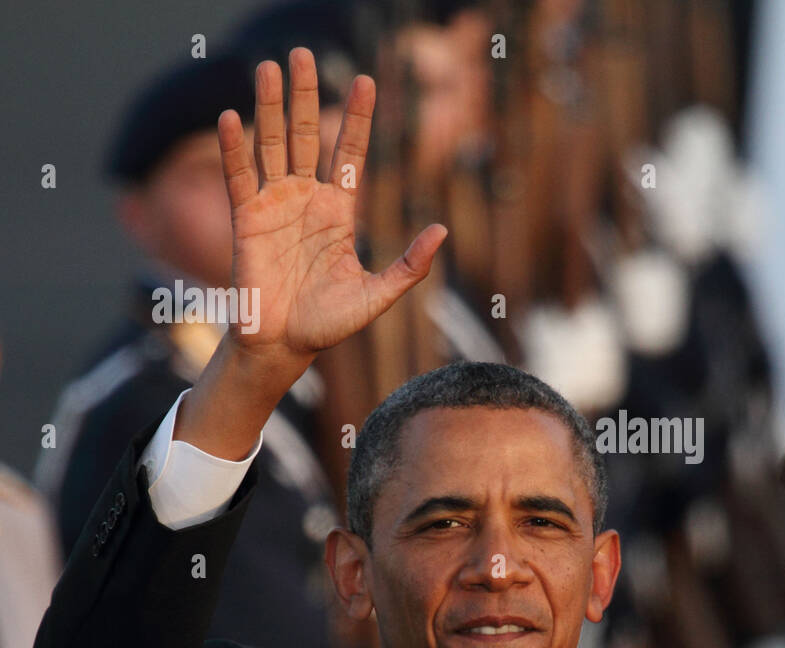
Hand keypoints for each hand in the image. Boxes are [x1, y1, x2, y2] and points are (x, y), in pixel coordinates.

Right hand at [176, 47, 446, 459]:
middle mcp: (305, 201)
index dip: (356, 118)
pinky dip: (234, 149)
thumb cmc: (329, 324)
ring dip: (268, 107)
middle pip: (305, 136)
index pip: (349, 153)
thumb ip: (410, 266)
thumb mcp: (379, 295)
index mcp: (339, 213)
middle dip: (304, 95)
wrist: (285, 347)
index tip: (367, 80)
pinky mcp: (246, 222)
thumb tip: (442, 231)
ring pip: (271, 146)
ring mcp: (274, 207)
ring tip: (268, 67)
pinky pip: (238, 178)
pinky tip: (232, 117)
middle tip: (301, 53)